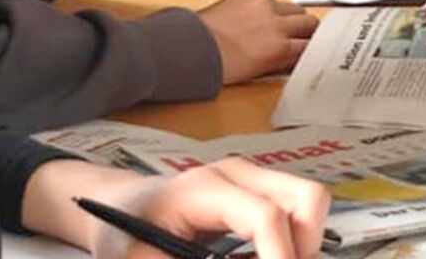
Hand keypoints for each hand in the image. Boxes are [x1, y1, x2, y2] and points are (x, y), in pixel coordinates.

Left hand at [92, 158, 330, 258]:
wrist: (115, 205)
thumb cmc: (123, 234)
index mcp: (205, 189)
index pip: (267, 216)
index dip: (281, 257)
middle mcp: (238, 174)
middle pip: (308, 198)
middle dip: (305, 248)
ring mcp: (252, 178)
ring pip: (310, 205)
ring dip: (301, 246)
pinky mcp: (258, 190)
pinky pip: (298, 213)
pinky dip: (292, 243)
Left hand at [198, 0, 317, 83]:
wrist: (190, 48)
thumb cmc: (215, 64)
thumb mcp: (256, 72)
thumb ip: (279, 62)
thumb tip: (290, 60)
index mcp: (279, 48)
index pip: (310, 46)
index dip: (312, 49)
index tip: (311, 50)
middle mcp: (275, 24)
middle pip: (310, 21)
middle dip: (308, 30)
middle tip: (304, 36)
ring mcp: (263, 6)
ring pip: (293, 7)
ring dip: (291, 17)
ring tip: (281, 26)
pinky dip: (267, 7)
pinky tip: (257, 16)